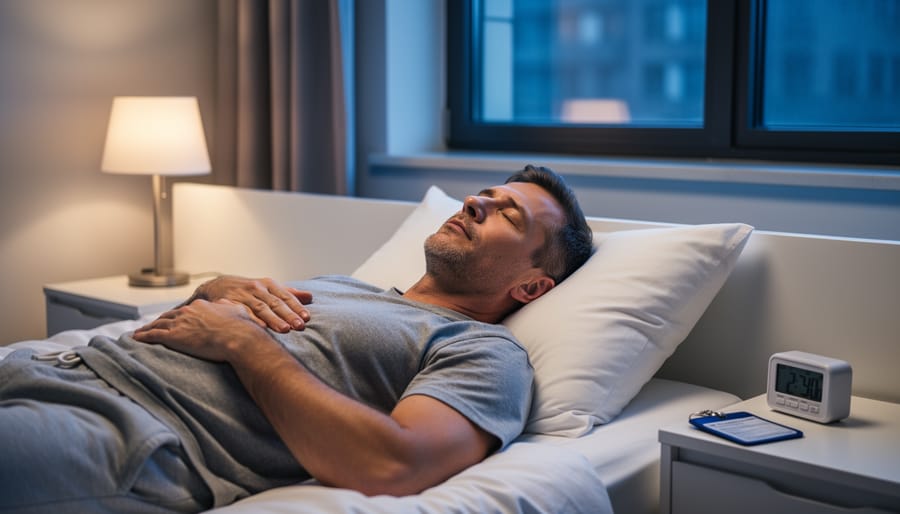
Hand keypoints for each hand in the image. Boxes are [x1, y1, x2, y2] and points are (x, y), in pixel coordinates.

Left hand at [133, 299, 270, 361]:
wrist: (238, 338)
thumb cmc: (241, 327)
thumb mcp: (236, 310)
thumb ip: (228, 306)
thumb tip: (227, 303)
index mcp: (201, 306)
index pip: (184, 310)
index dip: (177, 316)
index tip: (172, 319)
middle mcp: (188, 312)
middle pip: (168, 316)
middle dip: (158, 321)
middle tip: (150, 325)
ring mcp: (179, 323)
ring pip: (157, 324)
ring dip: (147, 327)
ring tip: (139, 332)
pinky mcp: (174, 336)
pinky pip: (153, 335)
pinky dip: (143, 335)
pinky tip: (136, 337)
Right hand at [190, 276, 311, 331]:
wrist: (217, 285)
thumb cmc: (248, 289)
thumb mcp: (268, 287)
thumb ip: (289, 293)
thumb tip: (310, 297)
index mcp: (268, 285)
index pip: (286, 296)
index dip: (297, 307)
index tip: (306, 318)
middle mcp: (257, 288)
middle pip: (275, 303)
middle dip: (288, 315)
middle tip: (299, 326)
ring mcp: (243, 296)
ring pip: (261, 308)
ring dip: (273, 319)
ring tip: (284, 329)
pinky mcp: (229, 303)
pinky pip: (242, 312)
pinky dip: (251, 320)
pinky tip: (260, 328)